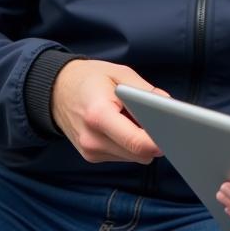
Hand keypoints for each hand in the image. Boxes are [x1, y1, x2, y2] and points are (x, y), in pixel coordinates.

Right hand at [51, 60, 166, 164]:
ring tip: (131, 118)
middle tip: (158, 120)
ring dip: (140, 142)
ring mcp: (90, 151)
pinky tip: (121, 126)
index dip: (159, 141)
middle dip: (153, 139)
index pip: (137, 142)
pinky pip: (123, 155)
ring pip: (133, 157)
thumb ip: (146, 91)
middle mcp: (92, 139)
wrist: (55, 90)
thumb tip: (169, 106)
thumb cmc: (89, 79)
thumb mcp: (120, 73)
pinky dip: (129, 144)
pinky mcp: (91, 156)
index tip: (174, 135)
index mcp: (99, 115)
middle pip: (138, 153)